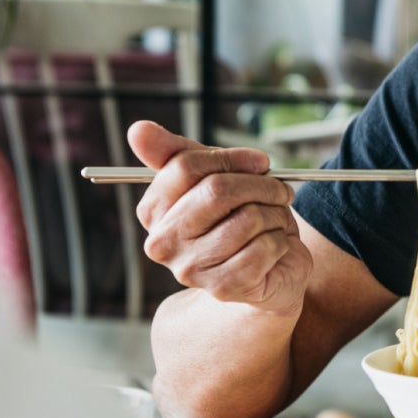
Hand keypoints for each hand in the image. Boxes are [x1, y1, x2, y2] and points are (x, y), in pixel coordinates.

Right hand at [130, 120, 312, 316]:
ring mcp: (190, 269)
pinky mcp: (223, 288)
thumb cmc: (237, 216)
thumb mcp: (212, 178)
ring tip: (274, 219)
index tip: (259, 161)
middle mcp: (163, 243)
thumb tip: (137, 129)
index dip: (232, 158)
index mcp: (153, 210)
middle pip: (217, 190)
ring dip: (275, 213)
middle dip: (260, 184)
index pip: (185, 166)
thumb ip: (176, 153)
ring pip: (248, 218)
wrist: (266, 268)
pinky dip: (281, 240)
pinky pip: (265, 246)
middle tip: (279, 189)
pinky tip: (275, 246)